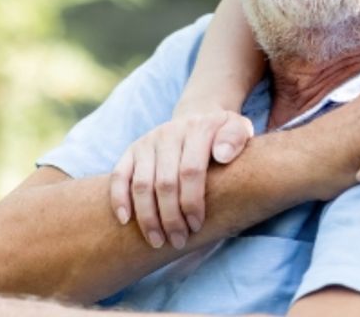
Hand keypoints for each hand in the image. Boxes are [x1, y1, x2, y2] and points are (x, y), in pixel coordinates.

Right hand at [109, 110, 253, 249]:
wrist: (198, 118)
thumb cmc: (223, 137)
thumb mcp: (240, 130)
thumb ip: (236, 139)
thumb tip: (223, 155)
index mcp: (197, 129)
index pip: (191, 171)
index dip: (192, 202)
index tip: (197, 226)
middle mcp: (169, 133)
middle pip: (165, 183)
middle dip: (171, 218)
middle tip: (178, 241)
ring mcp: (148, 141)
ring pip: (141, 184)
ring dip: (147, 217)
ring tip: (157, 241)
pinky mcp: (132, 150)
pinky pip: (119, 176)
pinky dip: (119, 199)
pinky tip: (125, 221)